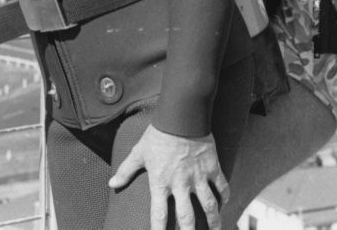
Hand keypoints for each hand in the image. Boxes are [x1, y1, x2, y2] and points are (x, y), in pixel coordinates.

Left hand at [110, 124, 228, 229]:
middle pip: (187, 217)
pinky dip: (224, 197)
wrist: (182, 117)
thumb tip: (112, 184)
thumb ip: (126, 170)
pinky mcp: (212, 167)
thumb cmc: (158, 135)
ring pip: (209, 206)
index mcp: (161, 183)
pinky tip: (224, 204)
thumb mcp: (139, 153)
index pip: (159, 215)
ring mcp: (198, 177)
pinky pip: (221, 186)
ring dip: (213, 221)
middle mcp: (181, 185)